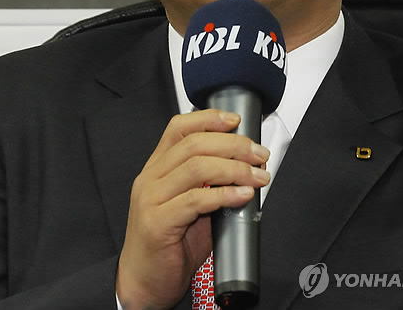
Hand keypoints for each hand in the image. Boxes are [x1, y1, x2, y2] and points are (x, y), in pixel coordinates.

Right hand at [116, 109, 269, 309]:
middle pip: (194, 144)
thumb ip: (210, 183)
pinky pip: (196, 200)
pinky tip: (243, 195)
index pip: (179, 127)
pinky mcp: (158, 222)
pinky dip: (225, 194)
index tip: (236, 120)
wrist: (144, 283)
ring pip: (197, 167)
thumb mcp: (190, 205)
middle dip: (233, 145)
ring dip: (235, 169)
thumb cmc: (169, 244)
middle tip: (259, 154)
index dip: (209, 119)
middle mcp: (151, 178)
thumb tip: (247, 168)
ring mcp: (151, 199)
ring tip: (257, 176)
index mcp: (157, 167)